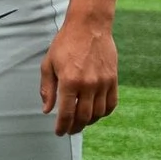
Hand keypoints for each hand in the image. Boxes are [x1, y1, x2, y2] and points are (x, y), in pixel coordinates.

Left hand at [40, 14, 117, 137]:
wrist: (89, 27)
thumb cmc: (65, 44)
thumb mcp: (48, 64)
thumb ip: (47, 89)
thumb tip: (47, 110)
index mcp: (69, 81)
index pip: (66, 113)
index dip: (62, 127)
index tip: (59, 132)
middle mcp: (88, 85)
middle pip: (83, 117)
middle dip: (75, 127)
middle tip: (69, 130)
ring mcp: (103, 83)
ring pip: (98, 113)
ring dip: (89, 122)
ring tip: (80, 122)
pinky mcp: (113, 80)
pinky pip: (111, 104)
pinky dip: (103, 113)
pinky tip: (95, 113)